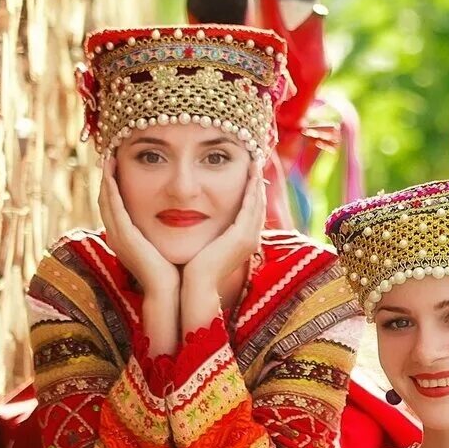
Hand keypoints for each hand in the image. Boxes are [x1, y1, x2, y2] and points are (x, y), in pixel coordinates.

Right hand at [99, 157, 178, 298]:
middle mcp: (119, 237)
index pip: (116, 207)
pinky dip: (109, 188)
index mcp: (128, 240)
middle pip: (106, 201)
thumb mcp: (169, 246)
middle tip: (109, 155)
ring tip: (108, 157)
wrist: (172, 293)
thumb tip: (184, 215)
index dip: (114, 186)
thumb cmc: (176, 272)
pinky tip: (111, 172)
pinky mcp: (123, 236)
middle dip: (106, 178)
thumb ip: (168, 232)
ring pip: (105, 201)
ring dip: (105, 178)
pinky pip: (112, 207)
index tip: (120, 166)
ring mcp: (118, 237)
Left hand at [181, 173, 266, 325]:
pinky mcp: (243, 236)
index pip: (250, 209)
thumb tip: (193, 215)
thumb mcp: (202, 244)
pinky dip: (252, 188)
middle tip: (255, 158)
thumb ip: (205, 230)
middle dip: (257, 181)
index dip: (250, 189)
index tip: (245, 170)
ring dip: (257, 180)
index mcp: (241, 242)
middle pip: (258, 203)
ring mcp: (249, 238)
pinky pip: (251, 206)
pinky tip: (250, 172)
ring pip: (258, 202)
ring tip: (255, 160)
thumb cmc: (190, 269)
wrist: (193, 289)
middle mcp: (250, 239)